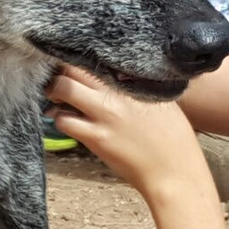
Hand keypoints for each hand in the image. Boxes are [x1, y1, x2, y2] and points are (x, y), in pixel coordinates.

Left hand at [44, 66, 209, 205]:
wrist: (174, 171)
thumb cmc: (174, 138)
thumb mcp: (163, 101)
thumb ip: (141, 86)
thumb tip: (123, 77)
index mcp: (134, 82)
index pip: (98, 57)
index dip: (80, 56)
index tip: (74, 61)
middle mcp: (116, 94)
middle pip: (74, 67)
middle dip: (60, 71)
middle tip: (58, 80)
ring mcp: (104, 115)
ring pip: (62, 90)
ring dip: (54, 93)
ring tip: (57, 101)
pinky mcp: (96, 138)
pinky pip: (65, 121)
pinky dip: (59, 119)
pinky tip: (68, 122)